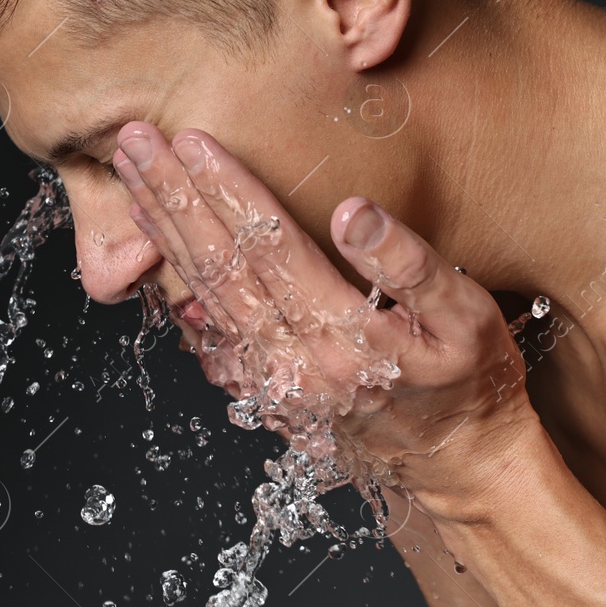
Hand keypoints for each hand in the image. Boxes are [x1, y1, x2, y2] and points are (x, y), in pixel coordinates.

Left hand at [111, 123, 537, 521]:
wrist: (461, 467)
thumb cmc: (473, 383)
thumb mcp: (469, 318)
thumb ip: (413, 264)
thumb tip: (355, 211)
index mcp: (346, 337)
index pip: (270, 246)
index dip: (228, 188)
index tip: (191, 139)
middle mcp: (298, 363)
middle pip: (221, 268)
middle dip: (174, 199)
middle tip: (133, 142)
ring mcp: (276, 383)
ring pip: (205, 298)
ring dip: (164, 234)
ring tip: (131, 180)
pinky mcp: (267, 392)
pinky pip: (209, 331)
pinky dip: (178, 283)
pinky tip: (156, 247)